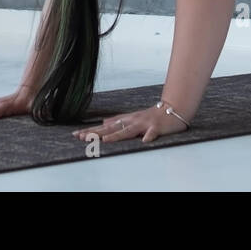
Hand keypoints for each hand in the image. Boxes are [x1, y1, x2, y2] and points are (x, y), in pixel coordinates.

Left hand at [72, 103, 189, 143]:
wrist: (174, 108)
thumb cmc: (154, 115)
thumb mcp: (134, 117)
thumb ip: (119, 121)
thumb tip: (104, 123)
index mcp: (127, 120)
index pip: (106, 127)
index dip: (92, 131)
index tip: (76, 135)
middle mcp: (133, 121)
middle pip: (112, 128)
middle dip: (97, 133)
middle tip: (82, 138)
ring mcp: (144, 124)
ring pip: (129, 130)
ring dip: (117, 135)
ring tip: (105, 141)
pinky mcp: (157, 127)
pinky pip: (152, 133)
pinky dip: (148, 136)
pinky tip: (144, 141)